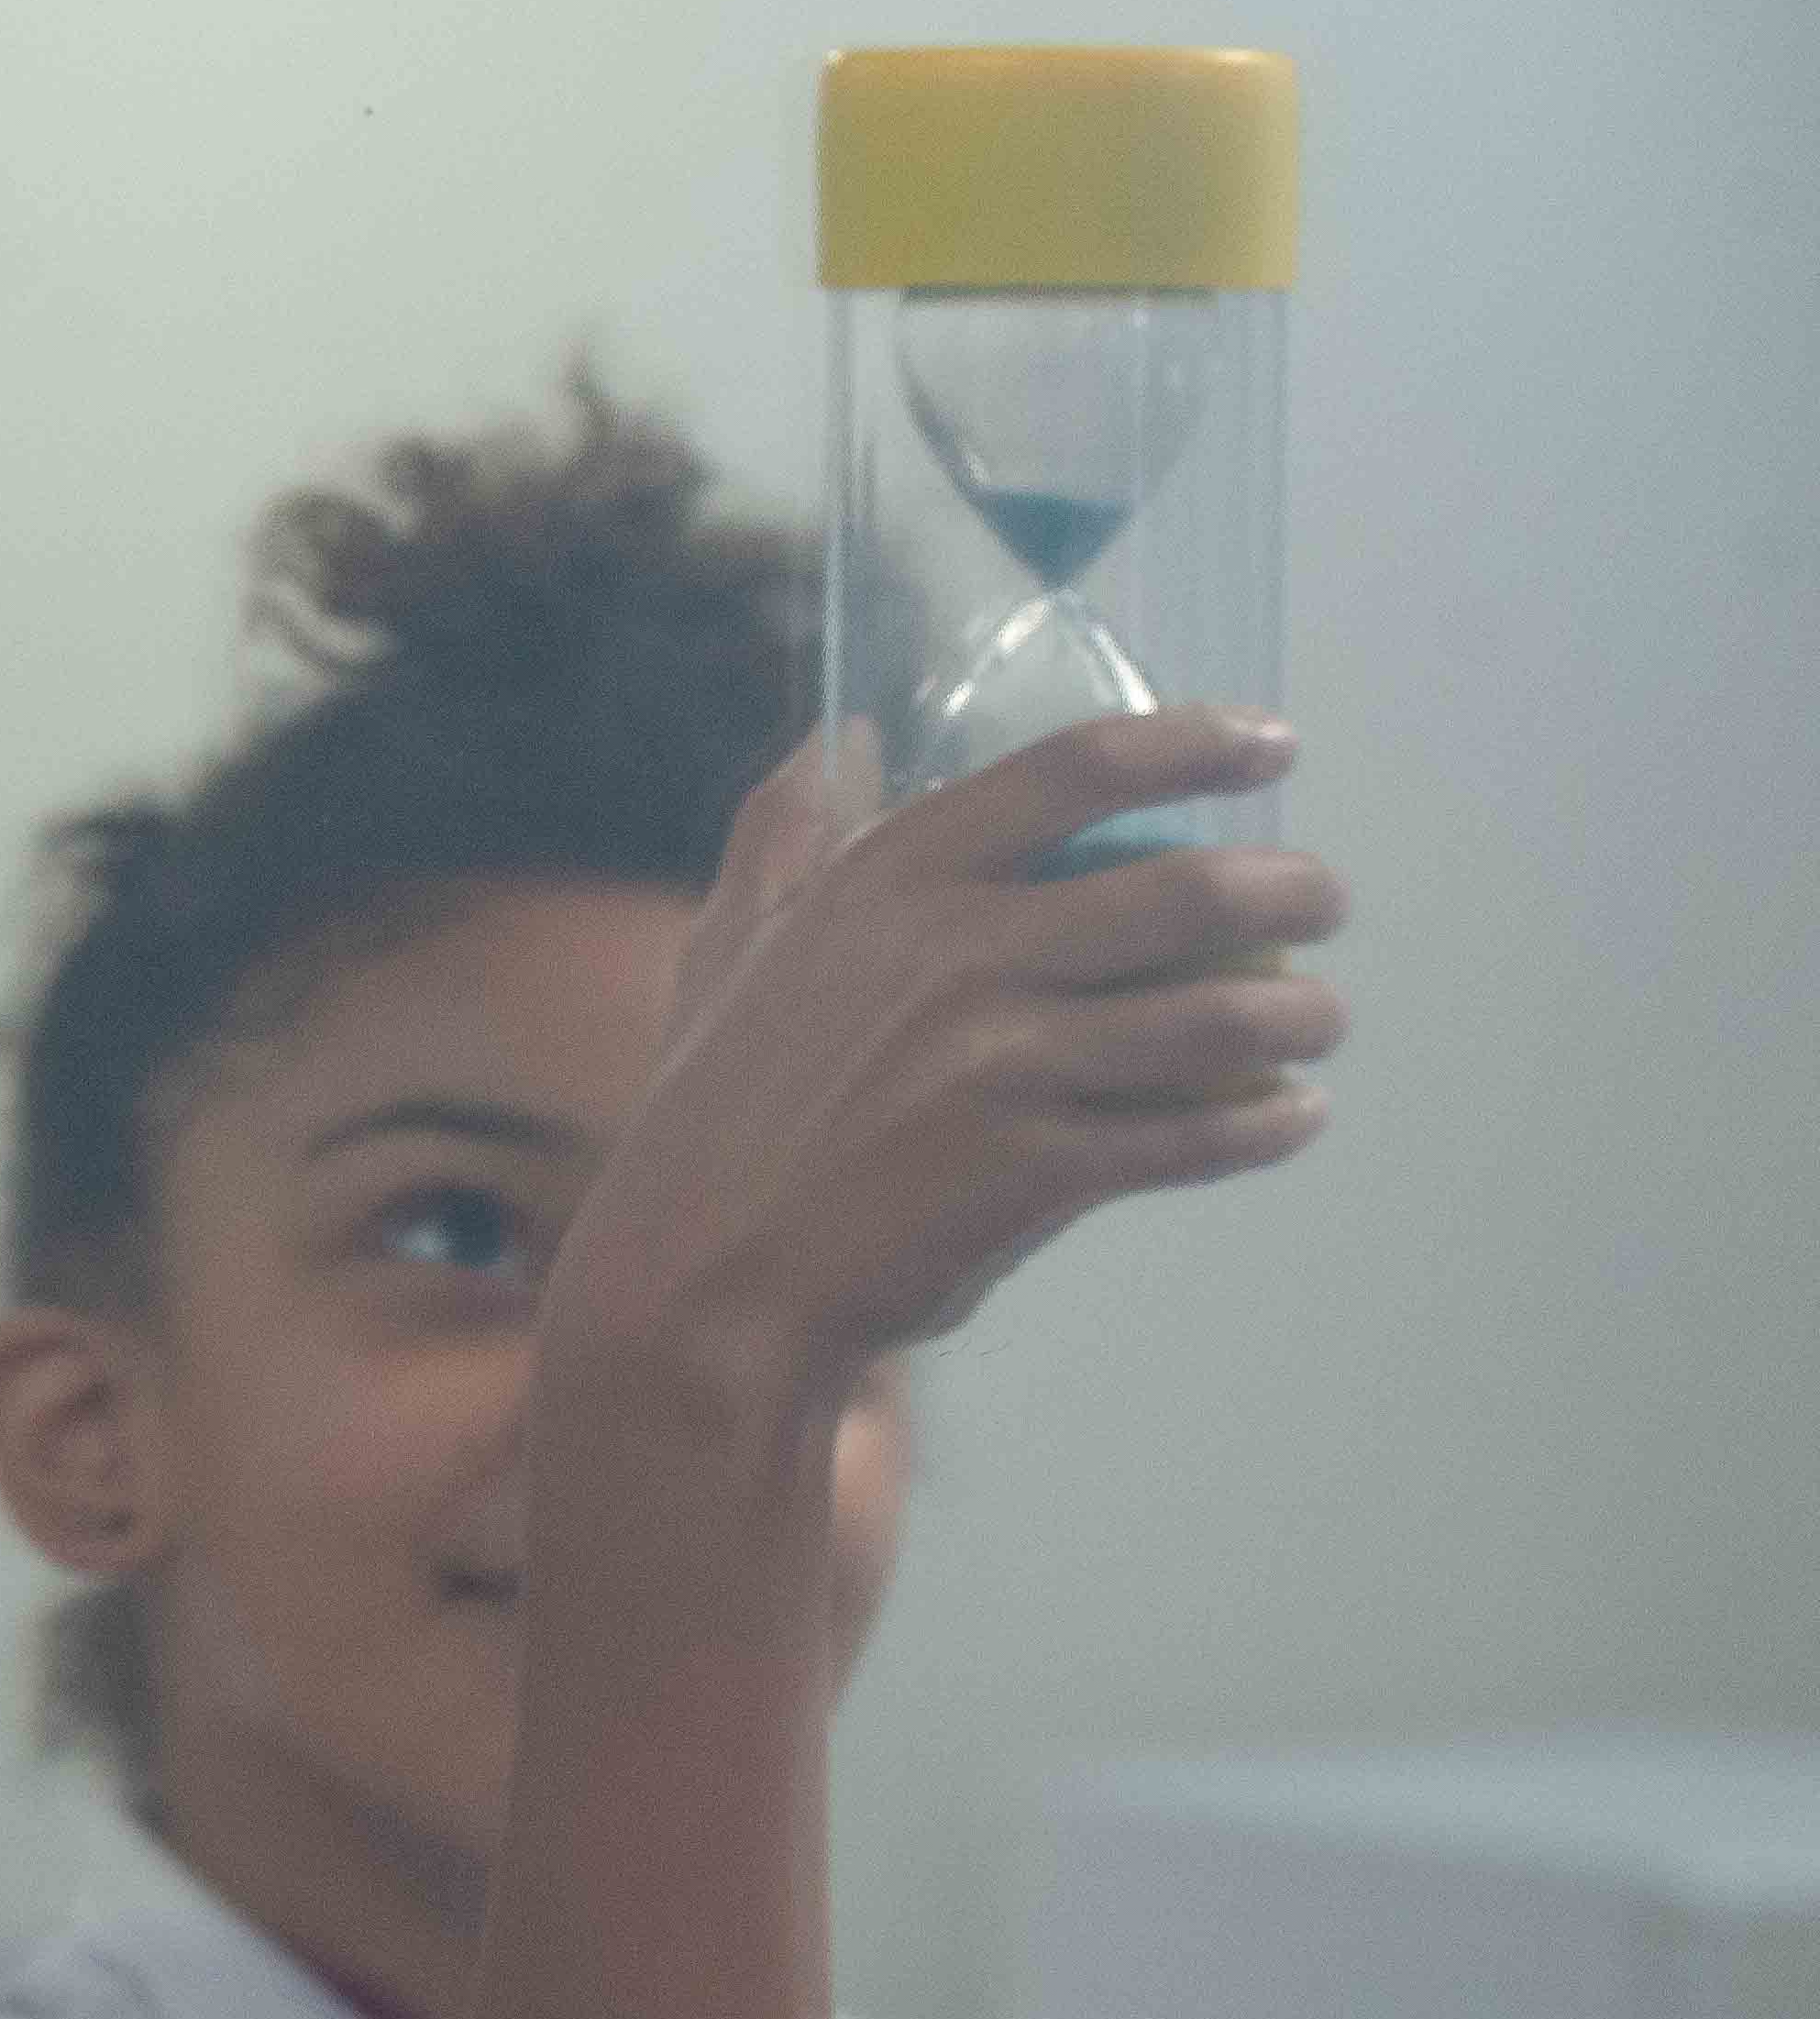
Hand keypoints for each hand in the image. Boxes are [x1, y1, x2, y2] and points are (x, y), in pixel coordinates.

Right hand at [543, 707, 1348, 1425]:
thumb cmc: (713, 1117)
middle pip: (1182, 891)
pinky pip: (1193, 1137)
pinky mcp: (1031, 1169)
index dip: (1192, 745)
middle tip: (1320, 899)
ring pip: (1214, 1017)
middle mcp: (951, 956)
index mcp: (884, 885)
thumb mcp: (729, 952)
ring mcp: (997, 1065)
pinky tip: (1291, 1117)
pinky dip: (1264, 1125)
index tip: (1270, 743)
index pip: (1071, 773)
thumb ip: (785, 835)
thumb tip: (840, 732)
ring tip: (1318, 1018)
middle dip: (1290, 889)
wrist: (697, 1286)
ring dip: (1299, 1015)